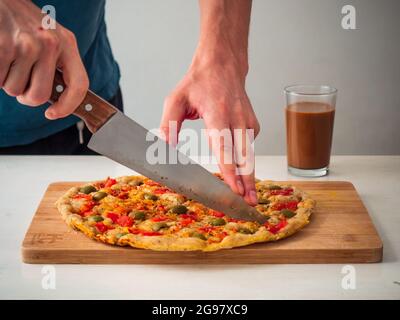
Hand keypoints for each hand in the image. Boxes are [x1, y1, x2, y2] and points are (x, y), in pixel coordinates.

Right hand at [0, 0, 87, 118]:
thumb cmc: (22, 22)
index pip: (79, 85)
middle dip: (25, 96)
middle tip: (19, 81)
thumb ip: (57, 65)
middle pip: (39, 96)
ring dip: (7, 81)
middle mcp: (50, 43)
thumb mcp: (49, 38)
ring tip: (8, 58)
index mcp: (67, 43)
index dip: (68, 106)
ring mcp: (26, 45)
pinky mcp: (3, 46)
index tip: (52, 114)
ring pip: (15, 90)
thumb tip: (59, 101)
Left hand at [160, 54, 259, 204]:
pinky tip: (243, 174)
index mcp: (217, 113)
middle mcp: (237, 118)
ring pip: (250, 155)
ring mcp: (248, 121)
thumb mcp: (175, 99)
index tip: (235, 188)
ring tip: (251, 199)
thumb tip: (163, 149)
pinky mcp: (253, 125)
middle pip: (243, 156)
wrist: (223, 65)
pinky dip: (247, 163)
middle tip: (248, 203)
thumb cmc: (198, 82)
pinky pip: (250, 148)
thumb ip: (168, 125)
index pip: (224, 146)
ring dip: (251, 177)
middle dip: (246, 182)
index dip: (229, 170)